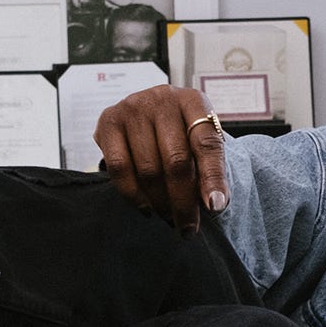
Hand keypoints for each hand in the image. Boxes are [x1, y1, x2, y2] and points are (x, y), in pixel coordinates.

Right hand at [95, 85, 229, 232]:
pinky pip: (119, 168)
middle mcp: (163, 98)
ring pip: (148, 169)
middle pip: (176, 160)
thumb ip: (210, 169)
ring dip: (160, 203)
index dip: (213, 177)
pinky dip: (133, 195)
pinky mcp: (109, 121)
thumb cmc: (179, 135)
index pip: (207, 143)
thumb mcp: (199, 144)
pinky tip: (146, 207)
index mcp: (194, 100)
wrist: (147, 117)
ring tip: (169, 218)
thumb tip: (215, 204)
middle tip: (188, 228)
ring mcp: (132, 107)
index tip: (216, 208)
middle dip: (183, 201)